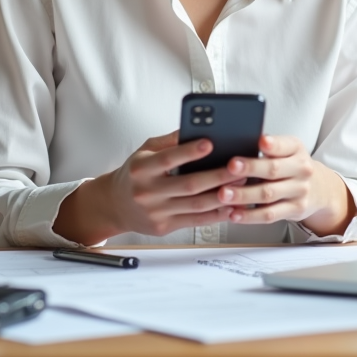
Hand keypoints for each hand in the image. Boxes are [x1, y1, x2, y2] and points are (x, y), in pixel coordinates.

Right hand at [53, 131, 237, 243]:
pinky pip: (195, 221)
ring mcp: (155, 212)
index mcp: (142, 168)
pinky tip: (231, 205)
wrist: (114, 205)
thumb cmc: (135, 173)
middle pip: (188, 185)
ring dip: (222, 195)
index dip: (189, 152)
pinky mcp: (163, 227)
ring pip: (196, 205)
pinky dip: (216, 214)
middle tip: (240, 166)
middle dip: (218, 175)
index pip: (168, 159)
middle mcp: (147, 191)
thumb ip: (170, 141)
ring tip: (242, 184)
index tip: (210, 142)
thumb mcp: (145, 151)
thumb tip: (197, 128)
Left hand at [216, 135, 356, 236]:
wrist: (320, 189)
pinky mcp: (294, 210)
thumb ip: (269, 148)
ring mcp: (299, 191)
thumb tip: (237, 143)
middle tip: (230, 167)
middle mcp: (301, 169)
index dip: (272, 144)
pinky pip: (270, 214)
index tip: (260, 142)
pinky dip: (250, 215)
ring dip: (244, 195)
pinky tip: (234, 213)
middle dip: (250, 168)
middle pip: (273, 169)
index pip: (284, 145)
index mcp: (296, 149)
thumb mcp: (288, 151)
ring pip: (268, 193)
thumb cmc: (293, 166)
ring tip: (224, 194)